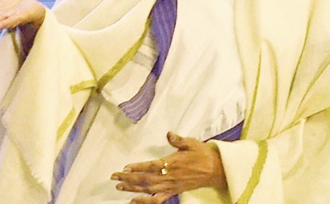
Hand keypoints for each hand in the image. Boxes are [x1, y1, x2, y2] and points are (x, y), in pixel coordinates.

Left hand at [110, 132, 226, 202]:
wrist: (215, 170)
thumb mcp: (191, 143)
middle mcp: (170, 176)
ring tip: (119, 187)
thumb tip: (169, 134)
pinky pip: (158, 199)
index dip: (138, 167)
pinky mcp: (174, 192)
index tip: (125, 167)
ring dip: (133, 189)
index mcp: (172, 163)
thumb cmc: (201, 154)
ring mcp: (171, 186)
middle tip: (114, 177)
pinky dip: (145, 201)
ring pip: (149, 190)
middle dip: (129, 179)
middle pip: (146, 179)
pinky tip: (135, 201)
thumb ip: (178, 139)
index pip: (152, 166)